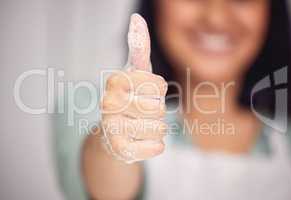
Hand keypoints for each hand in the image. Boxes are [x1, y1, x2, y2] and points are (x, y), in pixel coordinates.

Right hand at [100, 14, 167, 163]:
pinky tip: (144, 142)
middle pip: (160, 108)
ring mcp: (111, 126)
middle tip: (142, 112)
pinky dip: (156, 146)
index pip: (159, 86)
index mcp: (116, 80)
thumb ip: (139, 46)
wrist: (113, 133)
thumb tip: (136, 18)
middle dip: (157, 111)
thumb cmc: (131, 99)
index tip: (146, 92)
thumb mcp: (137, 72)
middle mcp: (108, 102)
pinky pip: (155, 148)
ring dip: (157, 129)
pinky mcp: (118, 149)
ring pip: (160, 128)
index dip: (158, 91)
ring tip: (140, 127)